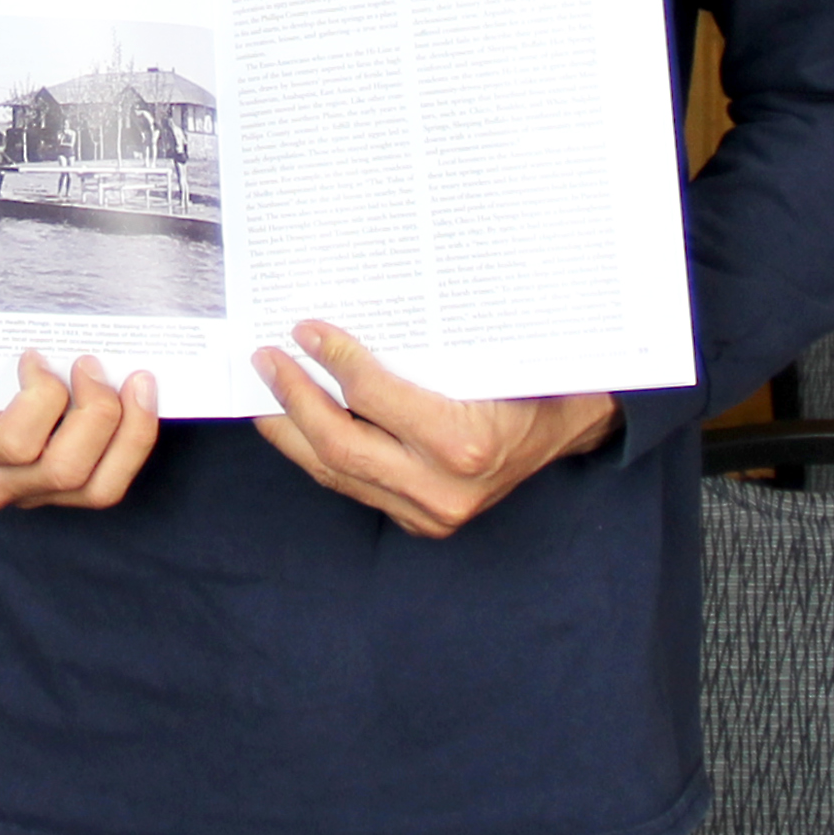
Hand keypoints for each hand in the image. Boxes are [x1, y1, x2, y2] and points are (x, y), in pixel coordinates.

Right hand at [0, 351, 159, 513]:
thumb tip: (31, 283)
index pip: (15, 441)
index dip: (44, 395)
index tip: (37, 356)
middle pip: (65, 468)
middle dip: (98, 411)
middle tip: (92, 364)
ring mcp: (25, 498)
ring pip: (98, 488)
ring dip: (129, 430)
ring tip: (136, 384)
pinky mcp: (55, 499)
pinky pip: (107, 485)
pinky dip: (132, 444)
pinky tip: (137, 406)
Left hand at [251, 323, 614, 537]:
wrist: (568, 428)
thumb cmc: (530, 380)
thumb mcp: (489, 353)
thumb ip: (422, 345)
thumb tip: (349, 311)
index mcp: (462, 444)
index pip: (371, 397)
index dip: (332, 360)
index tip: (305, 329)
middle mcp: (443, 489)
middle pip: (340, 446)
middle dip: (293, 400)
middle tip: (265, 360)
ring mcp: (429, 513)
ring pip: (337, 475)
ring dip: (292, 432)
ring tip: (265, 393)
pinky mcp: (420, 523)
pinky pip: (354, 487)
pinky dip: (319, 454)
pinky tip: (298, 425)